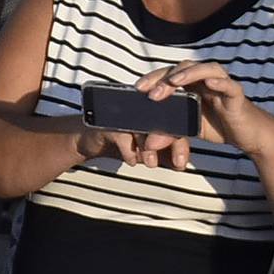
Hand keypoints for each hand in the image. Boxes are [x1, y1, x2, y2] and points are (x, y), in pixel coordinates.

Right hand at [74, 112, 192, 170]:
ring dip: (150, 150)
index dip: (182, 142)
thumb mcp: (148, 151)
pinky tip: (131, 160)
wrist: (91, 141)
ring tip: (151, 162)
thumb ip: (164, 156)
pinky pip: (124, 137)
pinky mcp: (109, 121)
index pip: (177, 122)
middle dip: (173, 145)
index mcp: (156, 113)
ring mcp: (126, 113)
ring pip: (146, 130)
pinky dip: (129, 152)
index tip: (182, 162)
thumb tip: (181, 164)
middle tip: (177, 162)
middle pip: (165, 123)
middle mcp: (143, 109)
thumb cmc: (122, 142)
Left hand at [157, 59, 273, 156]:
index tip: (137, 89)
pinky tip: (209, 83)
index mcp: (192, 84)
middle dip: (165, 78)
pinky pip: (229, 84)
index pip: (169, 74)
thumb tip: (148, 143)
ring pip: (206, 69)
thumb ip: (170, 133)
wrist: (249, 136)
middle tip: (150, 93)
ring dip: (187, 74)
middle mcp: (206, 80)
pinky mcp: (237, 94)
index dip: (153, 78)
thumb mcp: (189, 130)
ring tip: (173, 83)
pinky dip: (219, 82)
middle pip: (183, 67)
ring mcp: (222, 85)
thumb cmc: (219, 126)